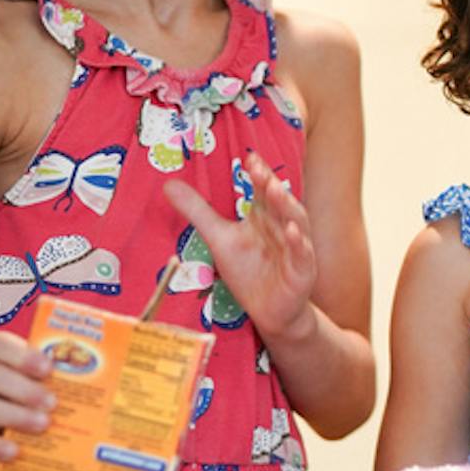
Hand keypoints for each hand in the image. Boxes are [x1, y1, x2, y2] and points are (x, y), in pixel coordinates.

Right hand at [0, 330, 54, 463]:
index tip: (47, 367)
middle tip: (53, 402)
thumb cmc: (4, 398)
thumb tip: (97, 389)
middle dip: (25, 388)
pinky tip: (15, 451)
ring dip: (16, 416)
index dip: (22, 354)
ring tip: (44, 424)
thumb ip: (47, 381)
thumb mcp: (18, 382)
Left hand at [164, 150, 316, 342]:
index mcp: (264, 216)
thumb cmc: (249, 272)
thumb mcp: (218, 239)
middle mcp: (282, 226)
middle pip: (279, 201)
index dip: (258, 174)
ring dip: (287, 206)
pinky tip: (291, 232)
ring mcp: (295, 248)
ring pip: (295, 222)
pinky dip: (298, 243)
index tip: (249, 158)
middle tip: (259, 170)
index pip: (262, 189)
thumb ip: (197, 211)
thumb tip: (168, 184)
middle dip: (271, 185)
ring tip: (276, 190)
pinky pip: (302, 254)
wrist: (271, 312)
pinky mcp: (301, 270)